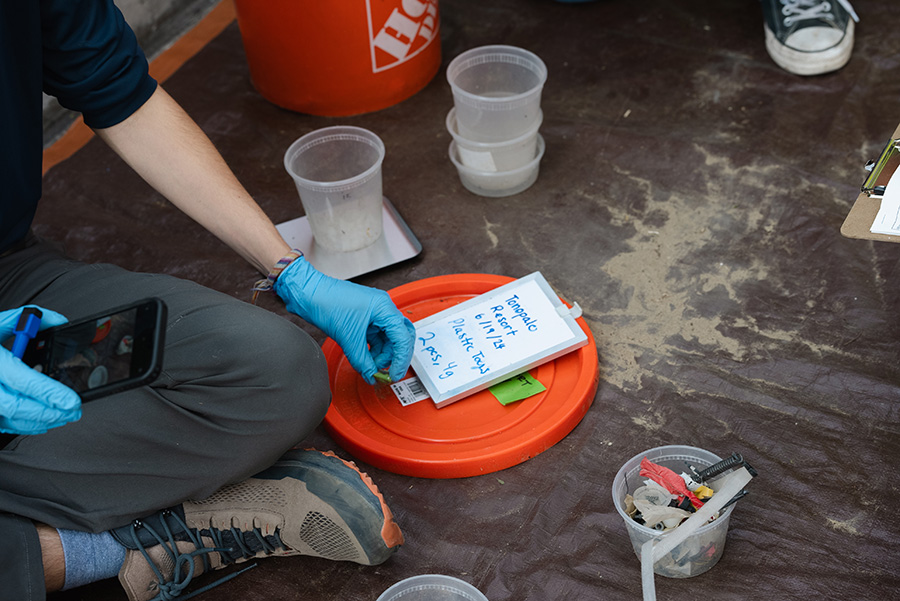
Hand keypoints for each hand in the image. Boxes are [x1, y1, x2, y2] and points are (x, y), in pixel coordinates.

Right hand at [0, 306, 81, 433]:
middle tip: (73, 411)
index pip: (22, 381)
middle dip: (49, 413)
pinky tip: (40, 420)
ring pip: (9, 420)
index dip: (49, 393)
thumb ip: (30, 320)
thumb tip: (58, 321)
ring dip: (39, 421)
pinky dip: (23, 425)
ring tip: (62, 417)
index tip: (71, 401)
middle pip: (17, 407)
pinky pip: (1, 424)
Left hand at [274, 257, 414, 383]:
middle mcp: (382, 309)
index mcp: (384, 308)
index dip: (401, 359)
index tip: (395, 374)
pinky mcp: (363, 319)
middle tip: (387, 372)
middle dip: (394, 357)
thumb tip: (371, 375)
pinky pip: (375, 338)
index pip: (403, 337)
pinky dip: (372, 350)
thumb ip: (362, 360)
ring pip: (387, 340)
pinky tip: (367, 360)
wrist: (308, 293)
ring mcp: (373, 313)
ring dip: (381, 355)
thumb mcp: (347, 337)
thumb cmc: (326, 302)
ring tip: (371, 368)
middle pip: (399, 338)